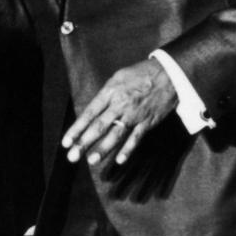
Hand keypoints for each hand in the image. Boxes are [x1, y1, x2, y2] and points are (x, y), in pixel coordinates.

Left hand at [62, 59, 178, 165]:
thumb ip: (105, 95)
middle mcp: (120, 105)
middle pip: (99, 126)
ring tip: (91, 160)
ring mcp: (134, 115)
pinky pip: (136, 138)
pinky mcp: (148, 122)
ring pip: (116, 135)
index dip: (77, 129)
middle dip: (84, 143)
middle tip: (72, 157)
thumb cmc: (140, 74)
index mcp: (110, 92)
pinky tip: (119, 160)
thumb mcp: (117, 78)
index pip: (89, 113)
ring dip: (103, 149)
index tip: (66, 142)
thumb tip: (93, 112)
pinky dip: (128, 149)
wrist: (169, 74)